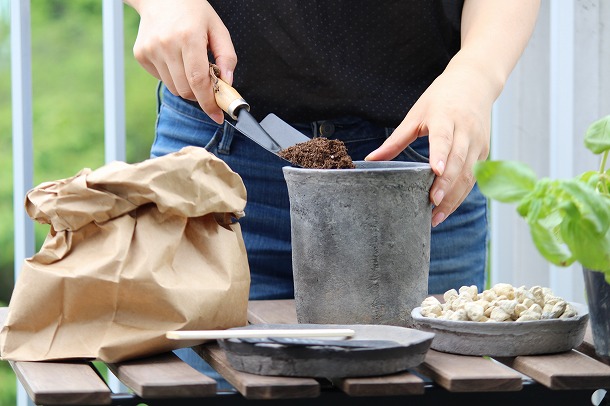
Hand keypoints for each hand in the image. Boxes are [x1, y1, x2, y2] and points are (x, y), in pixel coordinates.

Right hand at [126, 0, 235, 123]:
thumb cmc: (193, 11)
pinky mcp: (141, 54)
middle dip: (200, 95)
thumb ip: (227, 56)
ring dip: (186, 86)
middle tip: (208, 86)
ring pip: (174, 87)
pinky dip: (173, 76)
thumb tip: (228, 84)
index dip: (209, 102)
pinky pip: (162, 79)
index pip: (198, 81)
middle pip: (186, 90)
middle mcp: (166, 44)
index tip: (218, 116)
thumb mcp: (218, 28)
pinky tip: (175, 58)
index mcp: (188, 37)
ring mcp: (151, 50)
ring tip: (190, 64)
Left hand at [365, 61, 493, 226]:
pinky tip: (446, 207)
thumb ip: (396, 140)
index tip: (435, 172)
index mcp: (446, 116)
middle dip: (447, 185)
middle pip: (458, 161)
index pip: (444, 137)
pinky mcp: (484, 151)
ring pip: (469, 174)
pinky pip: (473, 176)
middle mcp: (466, 130)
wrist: (475, 83)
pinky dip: (461, 194)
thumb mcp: (416, 114)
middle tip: (432, 205)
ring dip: (454, 197)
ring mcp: (478, 142)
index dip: (441, 155)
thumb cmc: (440, 98)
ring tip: (436, 216)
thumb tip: (371, 159)